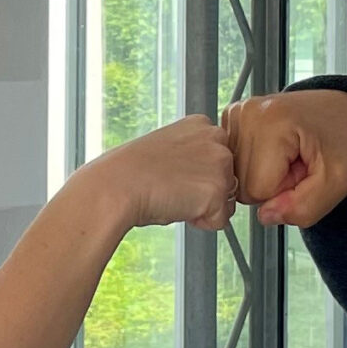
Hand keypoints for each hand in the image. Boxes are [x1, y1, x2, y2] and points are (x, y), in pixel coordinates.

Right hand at [72, 114, 237, 231]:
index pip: (219, 158)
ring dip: (205, 207)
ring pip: (227, 200)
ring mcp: (220, 164)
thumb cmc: (132, 172)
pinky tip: (180, 207)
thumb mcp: (168, 149)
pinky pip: (221, 220)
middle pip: (228, 178)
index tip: (176, 175)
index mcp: (201, 124)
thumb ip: (193, 155)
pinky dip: (202, 223)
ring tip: (176, 196)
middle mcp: (216, 138)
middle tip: (175, 188)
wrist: (118, 186)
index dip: (198, 174)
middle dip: (205, 191)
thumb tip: (204, 177)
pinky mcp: (218, 190)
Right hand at [224, 90, 346, 228]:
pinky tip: (276, 150)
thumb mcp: (338, 181)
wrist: (346, 111)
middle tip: (299, 163)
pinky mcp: (233, 119)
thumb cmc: (345, 137)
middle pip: (242, 185)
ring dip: (264, 175)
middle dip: (273, 184)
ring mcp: (237, 114)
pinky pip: (234, 163)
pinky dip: (255, 164)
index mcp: (272, 122)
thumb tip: (265, 216)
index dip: (284, 192)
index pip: (256, 191)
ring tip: (290, 155)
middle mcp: (247, 113)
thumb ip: (304, 208)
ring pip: (236, 176)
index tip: (304, 170)